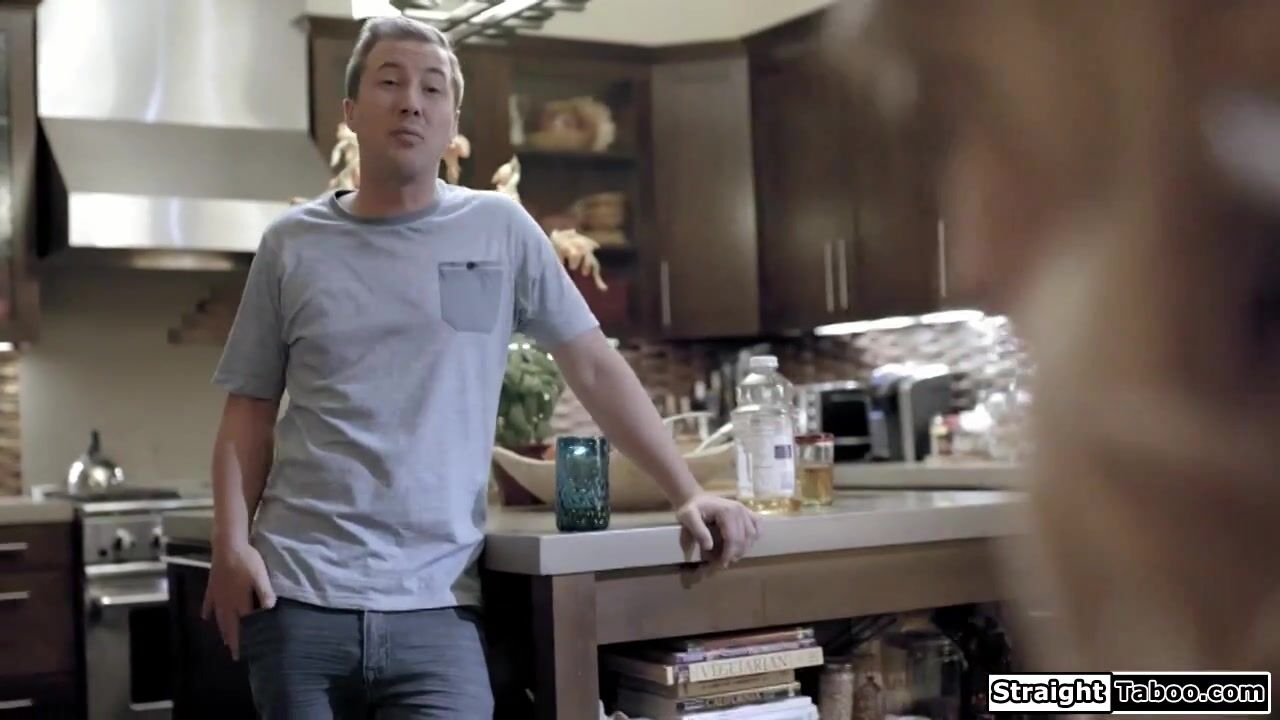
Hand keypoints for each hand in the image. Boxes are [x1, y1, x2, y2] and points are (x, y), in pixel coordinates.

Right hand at [201, 542, 275, 660]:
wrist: (227, 547)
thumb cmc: (247, 561)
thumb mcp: (261, 576)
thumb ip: (265, 593)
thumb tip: (269, 610)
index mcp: (239, 603)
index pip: (241, 627)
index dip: (241, 641)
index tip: (242, 655)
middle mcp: (226, 604)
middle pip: (228, 626)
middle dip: (231, 641)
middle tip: (234, 654)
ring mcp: (217, 596)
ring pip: (219, 618)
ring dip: (222, 631)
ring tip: (224, 641)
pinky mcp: (211, 588)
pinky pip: (208, 604)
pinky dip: (208, 612)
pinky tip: (205, 618)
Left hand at [675, 493, 762, 567]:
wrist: (697, 498)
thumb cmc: (692, 508)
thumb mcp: (688, 517)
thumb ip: (698, 531)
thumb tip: (709, 547)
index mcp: (726, 511)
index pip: (733, 538)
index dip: (729, 554)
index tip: (721, 564)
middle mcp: (739, 510)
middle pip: (744, 539)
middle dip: (735, 553)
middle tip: (724, 562)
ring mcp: (745, 510)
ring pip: (753, 535)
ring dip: (744, 548)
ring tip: (732, 554)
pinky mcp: (747, 511)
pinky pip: (758, 525)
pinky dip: (755, 536)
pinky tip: (745, 543)